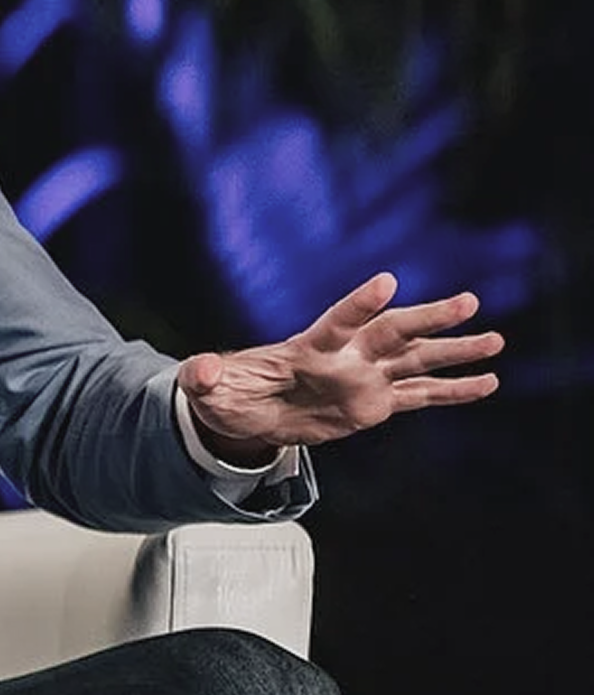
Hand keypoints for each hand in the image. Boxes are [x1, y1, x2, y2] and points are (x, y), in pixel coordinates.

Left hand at [176, 271, 501, 461]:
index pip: (338, 321)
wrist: (247, 412)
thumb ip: (206, 377)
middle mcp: (344, 357)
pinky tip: (488, 382)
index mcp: (308, 348)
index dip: (360, 302)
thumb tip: (198, 371)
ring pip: (416, 360)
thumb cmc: (227, 393)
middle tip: (468, 301)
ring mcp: (363, 378)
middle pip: (392, 331)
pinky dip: (453, 391)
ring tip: (495, 341)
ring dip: (454, 351)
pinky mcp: (375, 403)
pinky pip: (420, 395)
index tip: (388, 281)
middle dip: (428, 317)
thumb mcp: (209, 389)